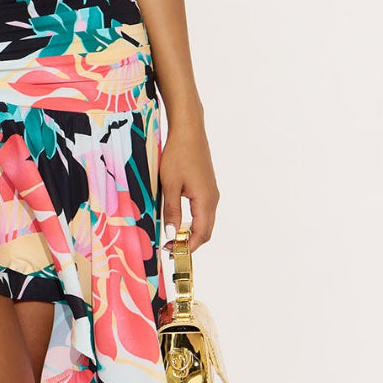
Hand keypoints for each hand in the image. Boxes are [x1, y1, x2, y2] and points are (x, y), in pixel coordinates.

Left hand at [159, 121, 218, 247]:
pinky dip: (193, 221)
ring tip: (172, 236)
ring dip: (191, 232)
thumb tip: (172, 235)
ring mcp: (211, 192)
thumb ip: (171, 211)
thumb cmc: (178, 155)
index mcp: (205, 201)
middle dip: (190, 243)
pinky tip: (178, 220)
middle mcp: (213, 199)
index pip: (201, 234)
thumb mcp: (169, 185)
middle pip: (206, 231)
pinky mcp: (207, 186)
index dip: (187, 247)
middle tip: (170, 247)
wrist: (189, 131)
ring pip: (205, 221)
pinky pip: (203, 211)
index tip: (171, 252)